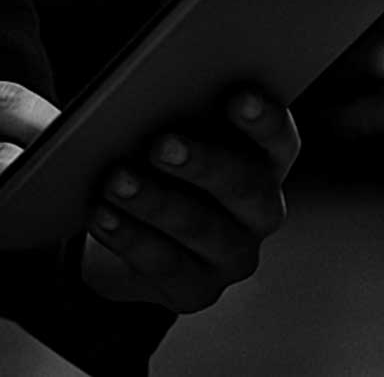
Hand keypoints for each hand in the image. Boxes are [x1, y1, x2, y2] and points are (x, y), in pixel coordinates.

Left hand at [81, 89, 299, 312]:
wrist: (131, 233)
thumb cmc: (158, 166)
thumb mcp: (173, 135)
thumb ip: (178, 114)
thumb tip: (152, 94)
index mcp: (265, 162)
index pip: (280, 140)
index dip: (264, 121)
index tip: (238, 98)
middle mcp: (261, 211)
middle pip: (247, 187)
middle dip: (204, 164)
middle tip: (162, 145)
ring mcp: (234, 256)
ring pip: (203, 229)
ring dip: (157, 203)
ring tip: (117, 180)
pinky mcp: (198, 290)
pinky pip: (166, 264)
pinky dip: (131, 237)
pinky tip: (103, 215)